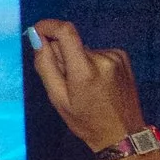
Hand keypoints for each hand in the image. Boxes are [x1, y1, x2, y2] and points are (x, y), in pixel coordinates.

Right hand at [25, 21, 147, 153]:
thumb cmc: (86, 121)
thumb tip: (36, 38)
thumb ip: (45, 66)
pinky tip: (97, 83)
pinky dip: (91, 63)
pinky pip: (97, 53)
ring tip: (85, 87)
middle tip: (65, 81)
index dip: (47, 26)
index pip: (65, 31)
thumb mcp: (58, 99)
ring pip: (83, 50)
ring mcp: (115, 56)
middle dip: (61, 55)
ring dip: (78, 62)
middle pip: (71, 44)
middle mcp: (102, 58)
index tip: (36, 32)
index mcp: (84, 70)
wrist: (122, 133)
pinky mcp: (123, 57)